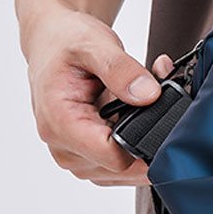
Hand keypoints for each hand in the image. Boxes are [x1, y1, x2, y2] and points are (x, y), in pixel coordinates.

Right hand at [21, 0, 174, 185]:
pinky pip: (125, 164)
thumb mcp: (94, 44)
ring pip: (129, 170)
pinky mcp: (90, 159)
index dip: (145, 142)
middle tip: (154, 102)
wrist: (54, 43)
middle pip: (125, 167)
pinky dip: (138, 145)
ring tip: (142, 106)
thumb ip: (121, 70)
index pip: (114, 157)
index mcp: (59, 123)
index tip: (159, 115)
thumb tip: (149, 95)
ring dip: (145, 142)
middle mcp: (64, 148)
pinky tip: (138, 118)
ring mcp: (78, 158)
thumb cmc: (67, 43)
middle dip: (149, 138)